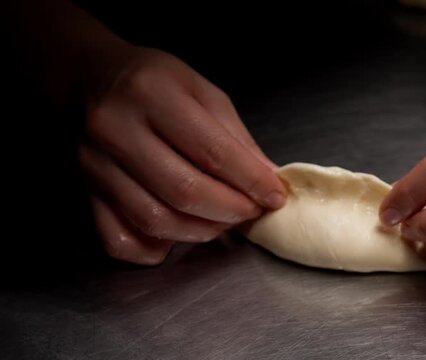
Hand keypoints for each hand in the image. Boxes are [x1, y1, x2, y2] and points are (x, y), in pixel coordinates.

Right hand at [79, 45, 285, 264]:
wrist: (91, 79)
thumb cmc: (154, 82)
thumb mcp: (202, 92)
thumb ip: (236, 138)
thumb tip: (267, 180)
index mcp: (152, 94)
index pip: (212, 152)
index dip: (251, 181)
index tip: (274, 196)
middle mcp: (116, 130)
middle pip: (184, 191)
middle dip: (231, 210)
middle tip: (252, 211)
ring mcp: (95, 166)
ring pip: (155, 221)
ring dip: (202, 231)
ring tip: (223, 221)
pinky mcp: (86, 193)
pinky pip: (119, 240)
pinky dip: (155, 249)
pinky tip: (178, 233)